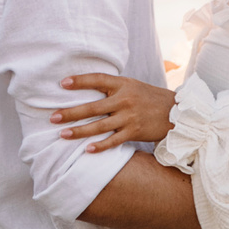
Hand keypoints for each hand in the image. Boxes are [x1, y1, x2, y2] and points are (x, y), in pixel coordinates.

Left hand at [53, 72, 177, 152]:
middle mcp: (125, 99)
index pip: (98, 79)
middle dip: (71, 112)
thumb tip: (86, 89)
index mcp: (123, 84)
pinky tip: (87, 150)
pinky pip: (114, 140)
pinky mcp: (135, 132)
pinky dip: (100, 146)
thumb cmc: (149, 98)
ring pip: (99, 126)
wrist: (175, 112)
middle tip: (53, 116)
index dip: (80, 81)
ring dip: (79, 131)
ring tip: (63, 134)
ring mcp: (130, 117)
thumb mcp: (132, 86)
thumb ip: (113, 88)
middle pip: (93, 106)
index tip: (62, 83)